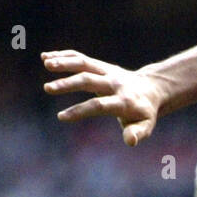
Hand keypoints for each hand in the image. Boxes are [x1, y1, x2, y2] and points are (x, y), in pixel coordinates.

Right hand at [42, 50, 163, 145]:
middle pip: (89, 80)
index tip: (61, 117)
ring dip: (65, 62)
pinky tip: (45, 57)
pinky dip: (64, 55)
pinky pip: (81, 57)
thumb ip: (137, 133)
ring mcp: (107, 71)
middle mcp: (114, 83)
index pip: (99, 105)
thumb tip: (130, 141)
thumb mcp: (145, 126)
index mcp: (124, 101)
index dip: (80, 110)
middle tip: (47, 88)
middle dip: (68, 84)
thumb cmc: (144, 113)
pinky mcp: (100, 65)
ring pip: (84, 63)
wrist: (151, 89)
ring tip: (45, 63)